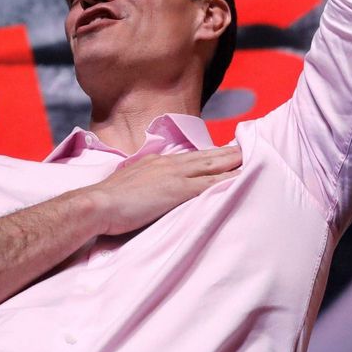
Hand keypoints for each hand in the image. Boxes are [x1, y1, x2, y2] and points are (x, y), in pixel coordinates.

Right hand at [82, 146, 240, 235]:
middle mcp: (170, 164)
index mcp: (158, 162)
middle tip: (250, 147)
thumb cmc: (108, 199)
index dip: (210, 154)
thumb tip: (151, 189)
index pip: (191, 157)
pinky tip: (240, 180)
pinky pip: (210, 184)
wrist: (97, 203)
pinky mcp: (179, 191)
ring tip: (253, 159)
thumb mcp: (130, 183)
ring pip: (212, 167)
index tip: (225, 151)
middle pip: (207, 156)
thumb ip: (145, 183)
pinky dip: (227, 181)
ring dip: (233, 163)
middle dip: (229, 152)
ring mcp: (176, 176)